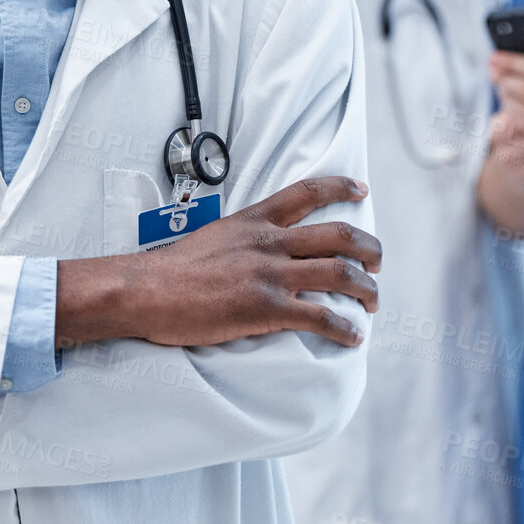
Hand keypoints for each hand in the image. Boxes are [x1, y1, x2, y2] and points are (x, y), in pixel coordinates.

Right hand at [61, 176, 379, 349]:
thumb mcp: (213, 236)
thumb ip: (243, 238)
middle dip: (369, 249)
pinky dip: (344, 327)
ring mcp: (270, 274)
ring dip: (367, 289)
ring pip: (340, 273)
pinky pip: (321, 316)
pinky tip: (352, 336)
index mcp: (254, 220)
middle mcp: (269, 241)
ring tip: (374, 301)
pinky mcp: (267, 307)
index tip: (361, 189)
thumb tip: (258, 250)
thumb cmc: (172, 270)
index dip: (340, 188)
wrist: (146, 290)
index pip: (306, 192)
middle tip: (377, 263)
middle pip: (338, 235)